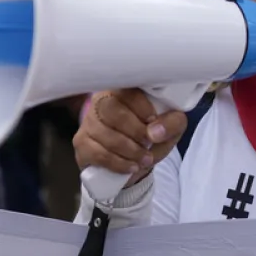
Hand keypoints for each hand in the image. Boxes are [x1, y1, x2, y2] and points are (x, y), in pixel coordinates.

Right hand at [73, 90, 187, 184]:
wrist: (137, 162)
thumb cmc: (154, 136)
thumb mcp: (173, 127)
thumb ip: (172, 123)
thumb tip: (155, 132)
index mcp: (125, 89)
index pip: (127, 90)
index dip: (141, 106)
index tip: (153, 120)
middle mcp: (102, 100)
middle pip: (111, 110)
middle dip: (134, 131)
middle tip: (148, 143)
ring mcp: (88, 121)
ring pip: (104, 133)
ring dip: (128, 150)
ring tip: (144, 159)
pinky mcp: (82, 142)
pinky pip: (97, 152)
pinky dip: (117, 162)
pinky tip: (131, 166)